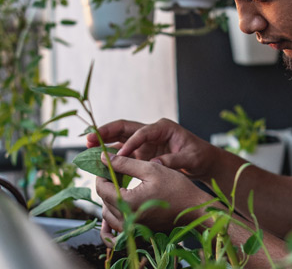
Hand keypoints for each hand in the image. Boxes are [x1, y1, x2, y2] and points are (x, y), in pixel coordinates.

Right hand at [87, 119, 221, 179]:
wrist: (203, 162)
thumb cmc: (199, 156)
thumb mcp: (191, 158)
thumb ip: (174, 160)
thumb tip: (155, 165)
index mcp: (163, 127)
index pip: (141, 132)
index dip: (129, 143)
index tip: (120, 155)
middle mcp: (151, 131)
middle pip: (124, 128)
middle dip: (106, 132)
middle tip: (89, 138)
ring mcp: (145, 142)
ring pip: (120, 139)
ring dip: (104, 142)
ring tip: (87, 146)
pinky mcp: (142, 152)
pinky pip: (123, 152)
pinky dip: (112, 156)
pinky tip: (99, 161)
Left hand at [96, 154, 213, 240]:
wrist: (194, 209)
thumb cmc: (177, 188)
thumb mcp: (151, 169)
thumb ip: (124, 163)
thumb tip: (103, 157)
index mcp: (128, 203)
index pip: (101, 187)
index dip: (101, 173)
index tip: (108, 164)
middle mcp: (127, 220)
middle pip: (103, 200)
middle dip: (107, 184)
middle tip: (116, 171)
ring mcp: (132, 229)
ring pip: (108, 213)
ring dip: (110, 199)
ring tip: (121, 185)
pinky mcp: (137, 232)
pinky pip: (116, 227)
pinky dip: (114, 217)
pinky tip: (119, 206)